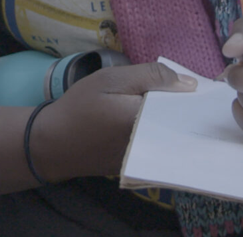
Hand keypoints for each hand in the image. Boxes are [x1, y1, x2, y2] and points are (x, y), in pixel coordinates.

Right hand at [31, 62, 195, 179]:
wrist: (53, 144)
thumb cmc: (80, 107)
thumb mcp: (111, 80)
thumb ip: (151, 76)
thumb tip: (190, 83)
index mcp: (146, 121)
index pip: (183, 108)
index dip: (187, 95)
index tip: (187, 85)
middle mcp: (152, 146)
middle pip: (179, 124)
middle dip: (180, 108)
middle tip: (173, 92)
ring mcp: (146, 160)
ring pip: (171, 136)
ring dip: (170, 121)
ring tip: (161, 105)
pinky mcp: (139, 166)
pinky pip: (159, 147)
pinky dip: (159, 133)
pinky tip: (149, 122)